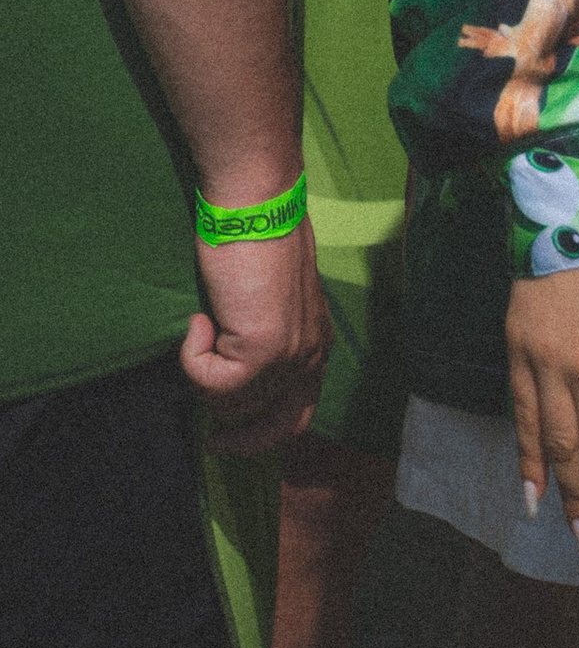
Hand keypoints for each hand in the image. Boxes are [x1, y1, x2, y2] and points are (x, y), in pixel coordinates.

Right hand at [184, 219, 328, 450]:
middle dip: (244, 441)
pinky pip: (212, 386)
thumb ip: (261, 336)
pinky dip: (193, 360)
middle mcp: (312, 353)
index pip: (300, 410)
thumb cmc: (252, 240)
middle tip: (212, 441)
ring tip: (201, 329)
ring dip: (203, 376)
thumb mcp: (266, 300)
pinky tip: (199, 321)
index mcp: (316, 341)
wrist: (254, 205)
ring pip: (233, 405)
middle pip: (282, 428)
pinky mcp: (265, 351)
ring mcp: (291, 355)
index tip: (230, 434)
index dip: (266, 432)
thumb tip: (230, 367)